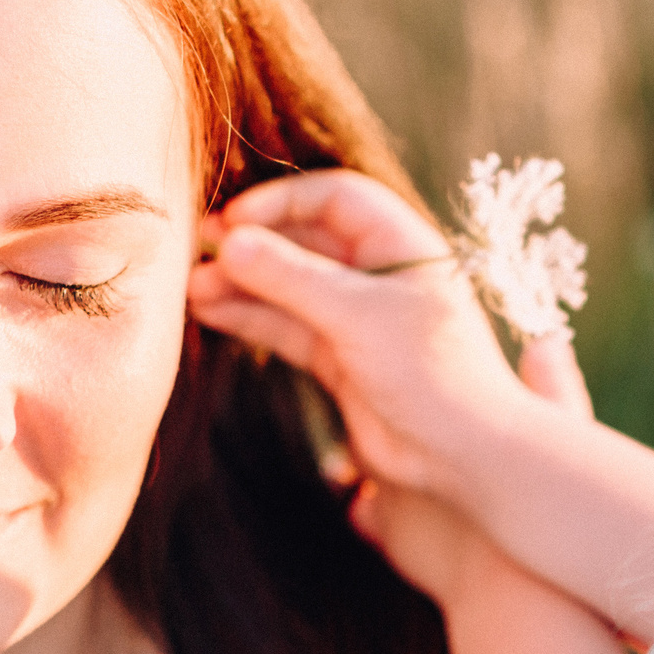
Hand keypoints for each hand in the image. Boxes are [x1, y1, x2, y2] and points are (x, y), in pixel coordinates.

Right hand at [187, 170, 590, 497]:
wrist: (462, 456)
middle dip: (254, 243)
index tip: (234, 221)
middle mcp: (380, 275)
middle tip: (199, 248)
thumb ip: (292, 278)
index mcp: (403, 246)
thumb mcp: (359, 316)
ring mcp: (358, 318)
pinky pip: (286, 326)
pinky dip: (249, 318)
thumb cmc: (431, 374)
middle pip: (306, 239)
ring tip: (191, 288)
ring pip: (289, 286)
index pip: (336, 198)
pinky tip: (208, 311)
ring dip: (242, 282)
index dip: (283, 202)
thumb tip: (229, 242)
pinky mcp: (340, 359)